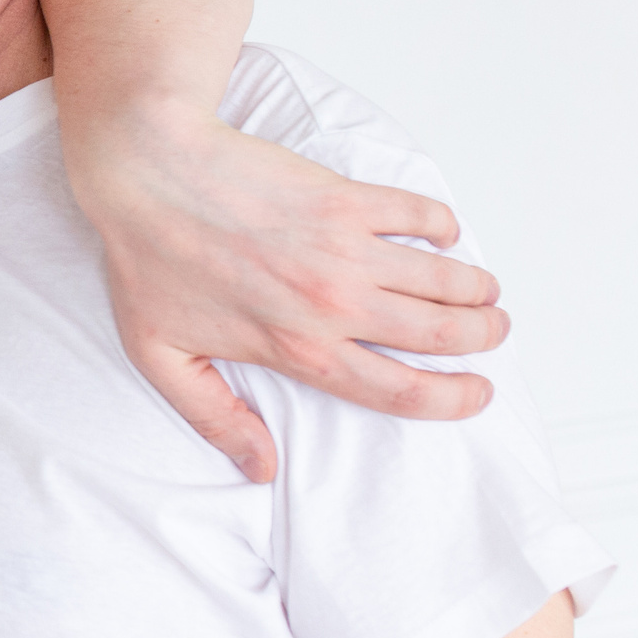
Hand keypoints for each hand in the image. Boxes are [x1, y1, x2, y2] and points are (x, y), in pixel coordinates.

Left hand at [69, 113, 508, 483]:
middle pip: (442, 335)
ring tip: (483, 293)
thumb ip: (215, 416)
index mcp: (297, 348)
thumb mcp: (161, 355)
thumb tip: (260, 468)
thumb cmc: (145, 258)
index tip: (477, 394)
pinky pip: (421, 213)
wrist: (147, 170)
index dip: (453, 399)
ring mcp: (345, 247)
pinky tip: (443, 235)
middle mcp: (333, 303)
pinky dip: (444, 226)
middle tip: (491, 333)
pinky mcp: (345, 197)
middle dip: (482, 339)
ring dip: (476, 289)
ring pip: (445, 279)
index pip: (400, 391)